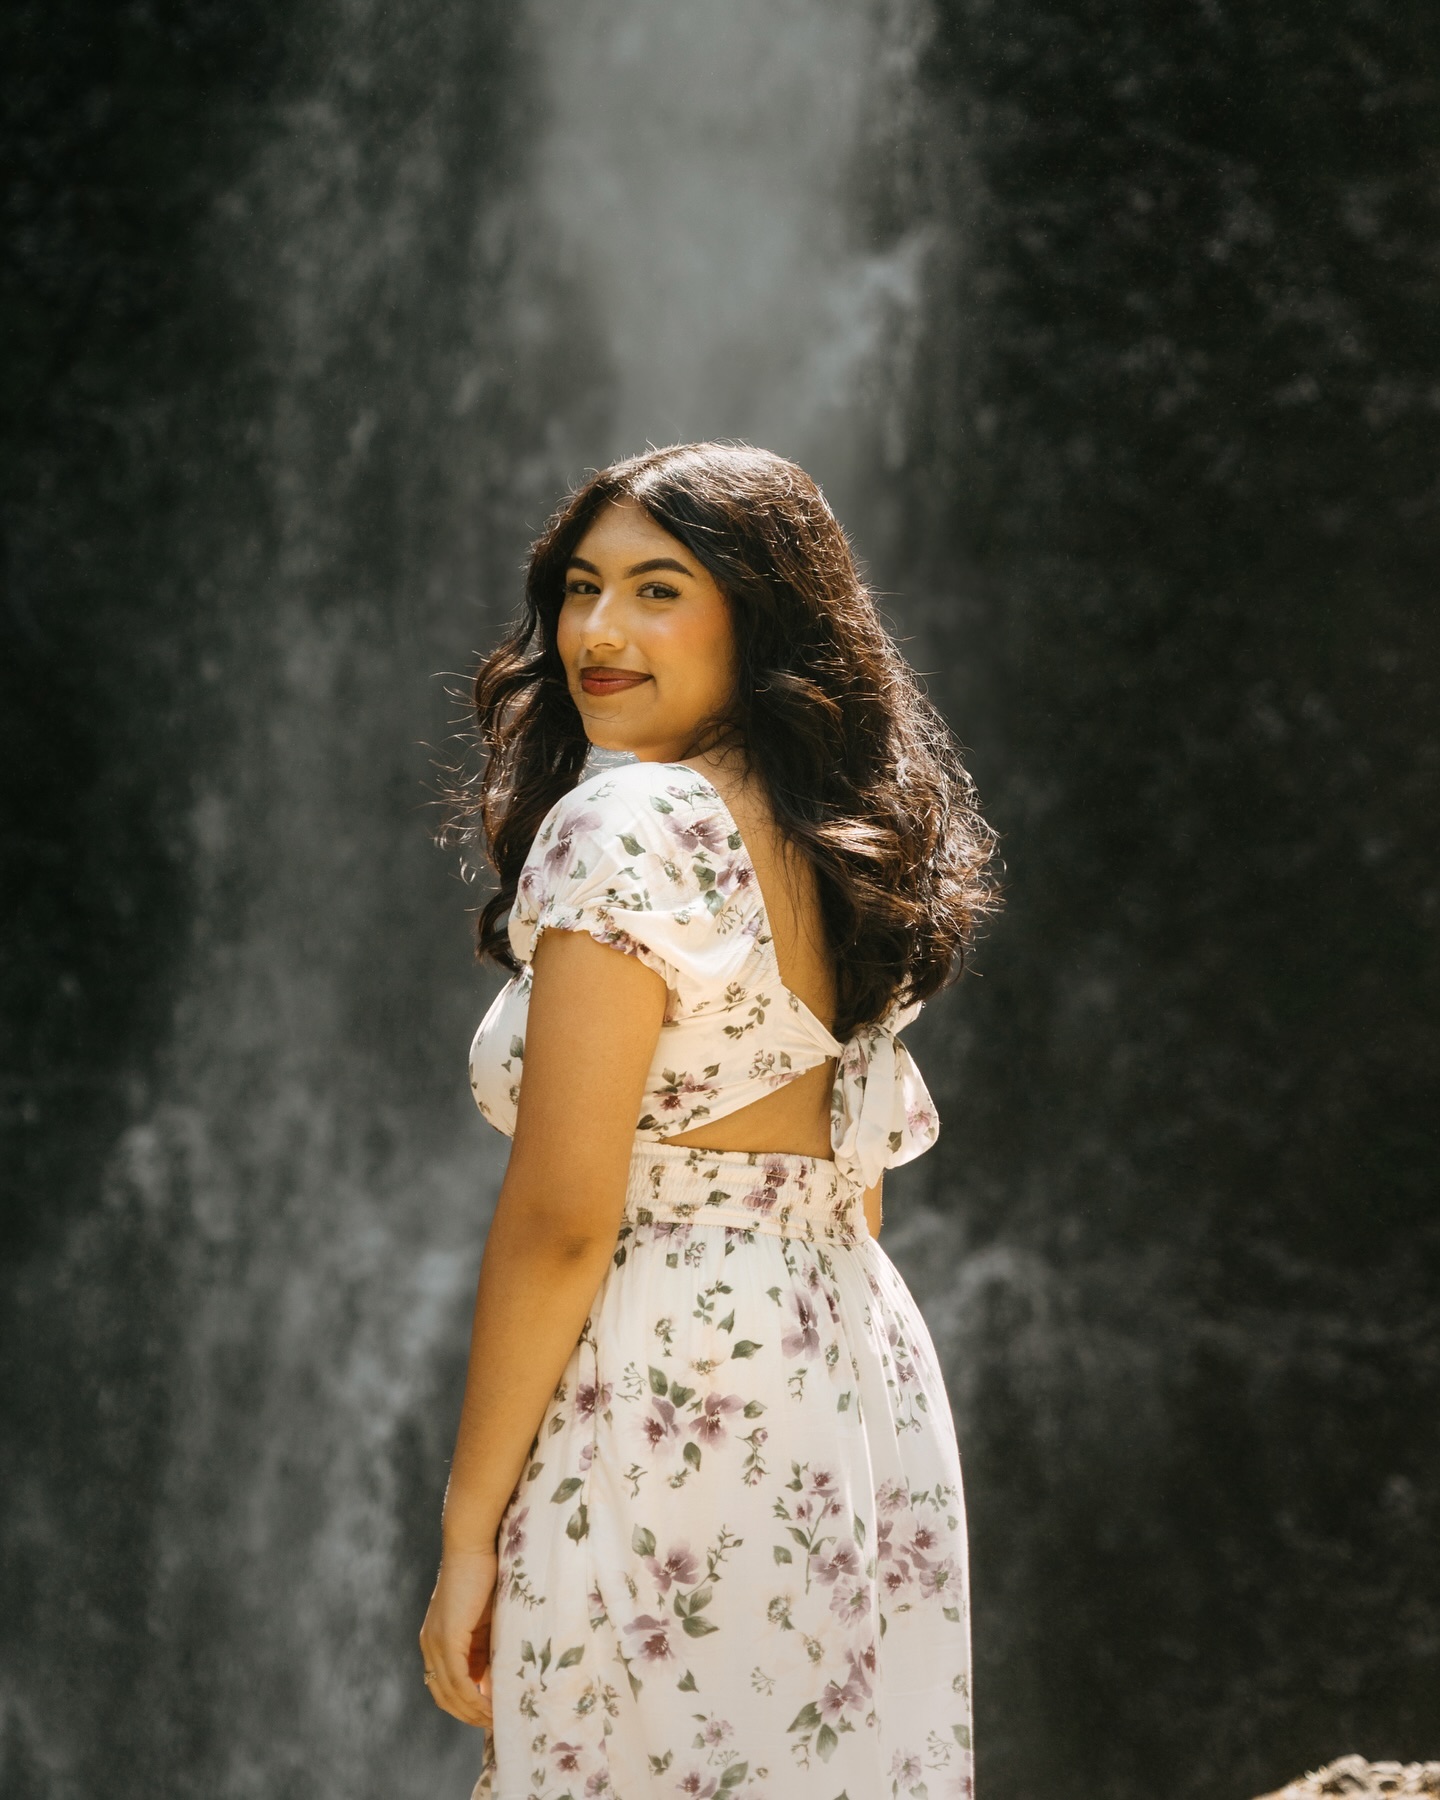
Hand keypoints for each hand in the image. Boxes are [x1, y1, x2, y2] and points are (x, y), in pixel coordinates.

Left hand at [419, 1548, 496, 1727]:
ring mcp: (435, 1643)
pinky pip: (459, 1681)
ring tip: (496, 1721)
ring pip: (451, 1694)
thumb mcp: (485, 1620)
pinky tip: (490, 1707)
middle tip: (493, 1727)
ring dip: (473, 1712)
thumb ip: (485, 1646)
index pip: (444, 1686)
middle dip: (468, 1716)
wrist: (473, 1544)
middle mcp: (429, 1645)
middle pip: (443, 1696)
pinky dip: (474, 1699)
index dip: (464, 1706)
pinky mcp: (447, 1639)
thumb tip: (497, 1677)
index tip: (487, 1716)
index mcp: (435, 1640)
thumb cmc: (484, 1574)